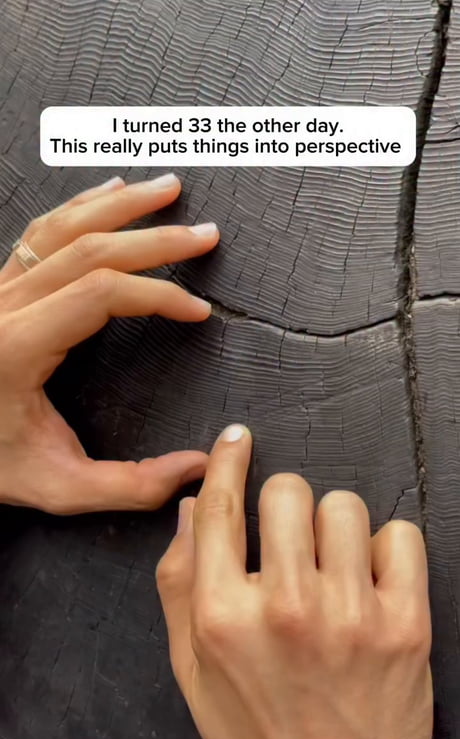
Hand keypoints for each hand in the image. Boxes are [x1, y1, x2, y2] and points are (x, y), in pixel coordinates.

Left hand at [0, 173, 218, 512]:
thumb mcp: (57, 488)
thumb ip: (129, 486)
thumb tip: (197, 468)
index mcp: (18, 346)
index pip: (102, 294)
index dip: (159, 294)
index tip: (198, 309)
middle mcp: (5, 307)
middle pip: (91, 249)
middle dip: (156, 239)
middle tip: (205, 235)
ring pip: (64, 228)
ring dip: (121, 206)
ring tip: (168, 190)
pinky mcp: (1, 289)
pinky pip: (43, 233)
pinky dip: (81, 207)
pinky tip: (111, 191)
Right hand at [157, 425, 432, 738]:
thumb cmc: (258, 737)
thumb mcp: (193, 670)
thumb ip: (179, 583)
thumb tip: (189, 510)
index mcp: (222, 617)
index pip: (219, 507)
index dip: (227, 460)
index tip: (236, 439)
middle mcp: (284, 607)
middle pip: (286, 491)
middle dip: (284, 504)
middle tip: (290, 539)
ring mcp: (348, 614)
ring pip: (342, 505)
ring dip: (333, 526)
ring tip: (332, 566)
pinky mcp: (403, 624)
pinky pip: (399, 535)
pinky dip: (385, 547)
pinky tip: (370, 580)